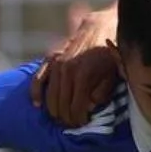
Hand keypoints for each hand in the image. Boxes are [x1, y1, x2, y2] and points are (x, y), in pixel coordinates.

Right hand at [30, 6, 119, 127]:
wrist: (102, 26)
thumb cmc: (112, 53)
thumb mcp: (114, 74)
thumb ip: (102, 92)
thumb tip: (88, 107)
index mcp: (84, 75)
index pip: (76, 108)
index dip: (78, 120)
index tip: (82, 125)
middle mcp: (67, 70)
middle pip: (61, 105)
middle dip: (67, 118)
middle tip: (72, 124)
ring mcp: (56, 63)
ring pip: (50, 96)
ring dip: (54, 110)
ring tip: (60, 118)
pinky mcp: (50, 57)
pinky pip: (38, 78)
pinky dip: (36, 92)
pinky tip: (36, 104)